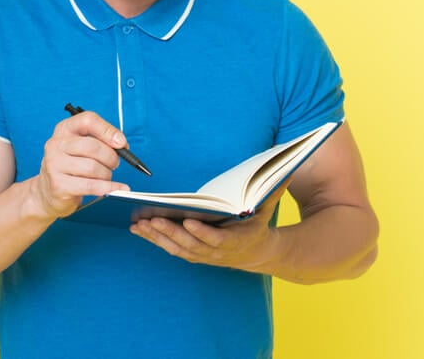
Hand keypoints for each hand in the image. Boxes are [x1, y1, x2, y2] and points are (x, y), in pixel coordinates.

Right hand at [30, 111, 130, 218]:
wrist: (46, 191)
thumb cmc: (71, 166)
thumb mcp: (81, 146)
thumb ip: (101, 140)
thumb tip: (122, 144)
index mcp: (64, 129)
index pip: (88, 120)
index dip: (108, 130)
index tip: (121, 143)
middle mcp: (56, 144)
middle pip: (93, 146)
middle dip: (111, 157)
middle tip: (114, 164)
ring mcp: (54, 165)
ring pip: (93, 167)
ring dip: (107, 174)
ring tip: (105, 176)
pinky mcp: (58, 185)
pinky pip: (91, 186)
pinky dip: (109, 188)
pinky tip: (118, 188)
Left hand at [129, 185, 288, 272]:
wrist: (258, 253)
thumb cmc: (258, 224)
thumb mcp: (267, 207)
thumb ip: (273, 189)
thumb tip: (286, 167)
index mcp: (236, 241)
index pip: (217, 239)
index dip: (202, 233)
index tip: (188, 221)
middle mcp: (217, 253)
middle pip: (191, 244)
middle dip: (170, 232)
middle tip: (152, 219)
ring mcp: (203, 256)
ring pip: (177, 248)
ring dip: (157, 237)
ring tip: (140, 224)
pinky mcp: (192, 254)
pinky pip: (170, 248)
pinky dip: (153, 240)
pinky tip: (138, 229)